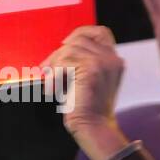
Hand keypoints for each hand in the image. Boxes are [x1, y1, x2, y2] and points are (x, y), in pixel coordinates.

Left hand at [42, 26, 129, 159]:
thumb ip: (79, 63)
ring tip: (52, 84)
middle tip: (46, 70)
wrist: (92, 127)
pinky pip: (65, 62)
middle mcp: (112, 58)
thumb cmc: (85, 108)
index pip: (101, 32)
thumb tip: (56, 53)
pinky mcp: (92, 69)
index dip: (80, 33)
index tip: (63, 44)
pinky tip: (53, 91)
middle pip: (79, 39)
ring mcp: (104, 62)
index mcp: (114, 60)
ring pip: (69, 50)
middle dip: (59, 54)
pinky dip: (55, 76)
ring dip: (55, 66)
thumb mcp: (86, 79)